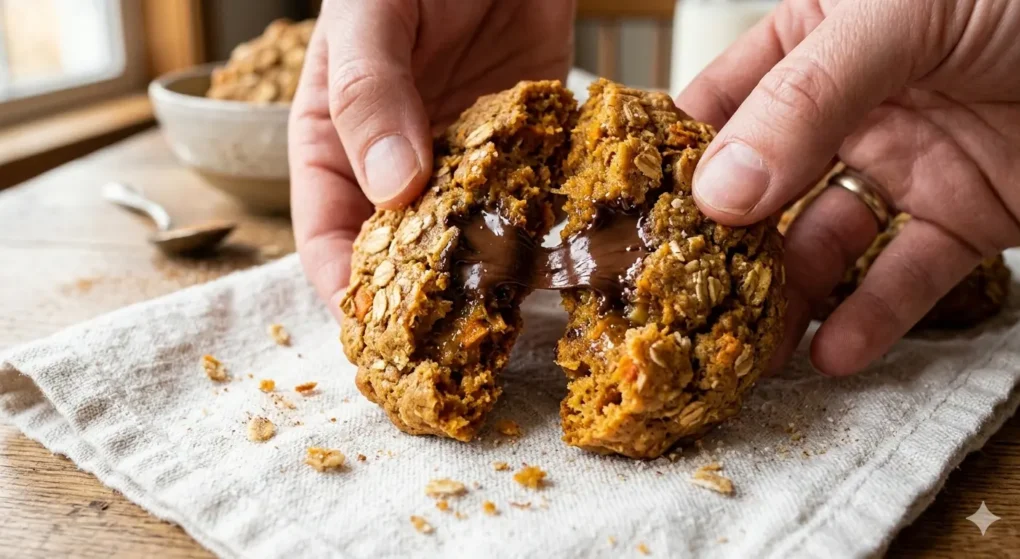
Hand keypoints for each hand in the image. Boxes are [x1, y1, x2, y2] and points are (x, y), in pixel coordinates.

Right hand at [289, 0, 572, 319]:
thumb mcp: (370, 14)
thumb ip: (370, 94)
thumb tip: (392, 189)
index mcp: (337, 141)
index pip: (329, 235)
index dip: (347, 290)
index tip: (378, 336)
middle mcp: (398, 162)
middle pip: (403, 254)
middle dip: (424, 305)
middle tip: (459, 352)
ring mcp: (465, 157)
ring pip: (471, 238)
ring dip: (492, 280)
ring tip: (519, 324)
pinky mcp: (524, 144)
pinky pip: (530, 200)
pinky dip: (545, 234)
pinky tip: (569, 266)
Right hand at [676, 0, 1019, 374]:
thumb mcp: (900, 16)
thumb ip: (805, 98)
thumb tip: (717, 191)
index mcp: (815, 38)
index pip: (720, 103)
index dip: (675, 160)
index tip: (632, 220)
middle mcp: (850, 105)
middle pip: (764, 186)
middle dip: (724, 245)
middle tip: (681, 303)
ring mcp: (907, 160)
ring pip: (827, 241)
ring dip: (790, 294)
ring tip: (752, 345)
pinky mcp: (967, 214)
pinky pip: (907, 274)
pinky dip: (874, 317)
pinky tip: (838, 351)